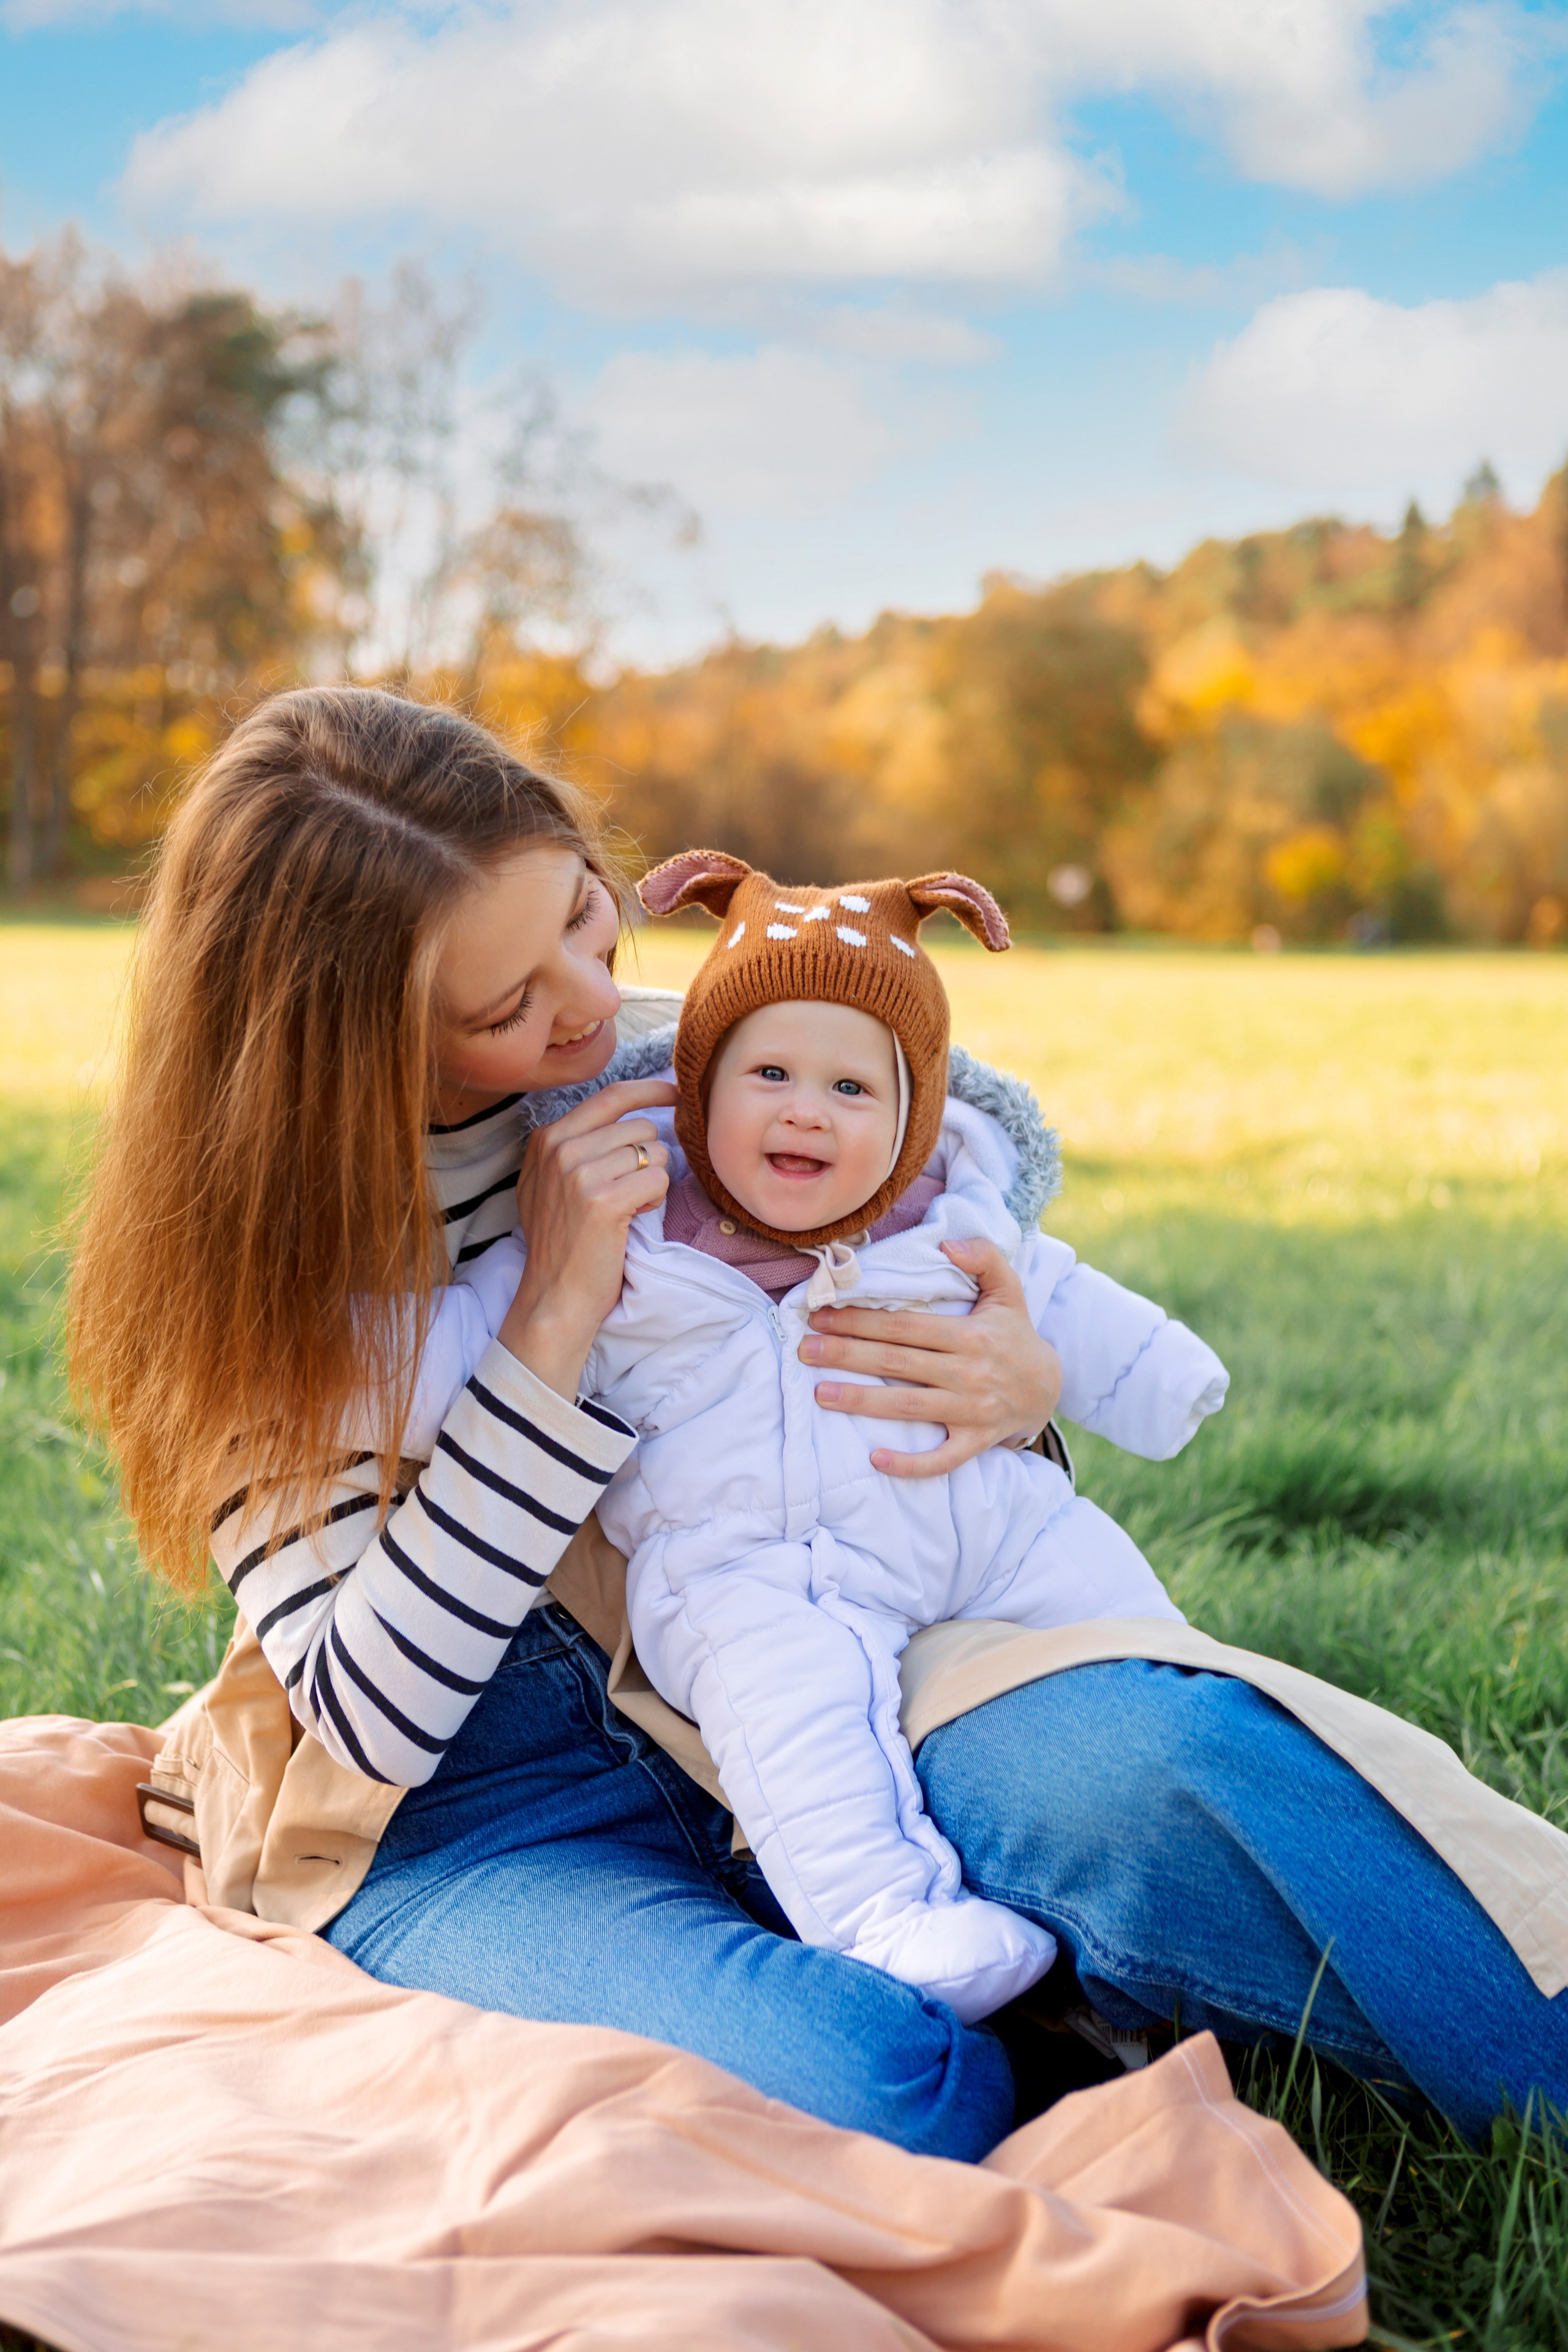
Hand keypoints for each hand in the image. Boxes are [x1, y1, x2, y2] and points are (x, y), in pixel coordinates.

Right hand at [499, 1078, 675, 1399]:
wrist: (553, 1295)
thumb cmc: (561, 1243)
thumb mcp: (549, 1183)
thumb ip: (576, 1145)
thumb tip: (627, 1115)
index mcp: (547, 1138)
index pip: (610, 1096)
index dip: (649, 1091)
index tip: (673, 1092)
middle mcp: (560, 1148)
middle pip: (640, 1127)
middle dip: (649, 1159)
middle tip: (630, 1193)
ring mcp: (579, 1173)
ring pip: (654, 1153)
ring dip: (653, 1182)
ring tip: (628, 1208)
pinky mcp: (604, 1200)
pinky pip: (658, 1181)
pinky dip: (656, 1201)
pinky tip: (634, 1218)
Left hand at [800, 1237, 1063, 1479]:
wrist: (1049, 1387)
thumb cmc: (1016, 1334)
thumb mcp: (1009, 1289)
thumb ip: (984, 1257)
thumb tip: (948, 1245)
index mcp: (971, 1335)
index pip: (904, 1325)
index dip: (861, 1320)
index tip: (822, 1315)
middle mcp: (969, 1373)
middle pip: (897, 1363)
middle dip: (847, 1354)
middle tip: (805, 1350)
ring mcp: (971, 1411)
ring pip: (908, 1408)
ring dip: (861, 1402)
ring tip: (820, 1393)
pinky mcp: (975, 1441)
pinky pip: (941, 1459)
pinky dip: (909, 1463)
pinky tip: (875, 1458)